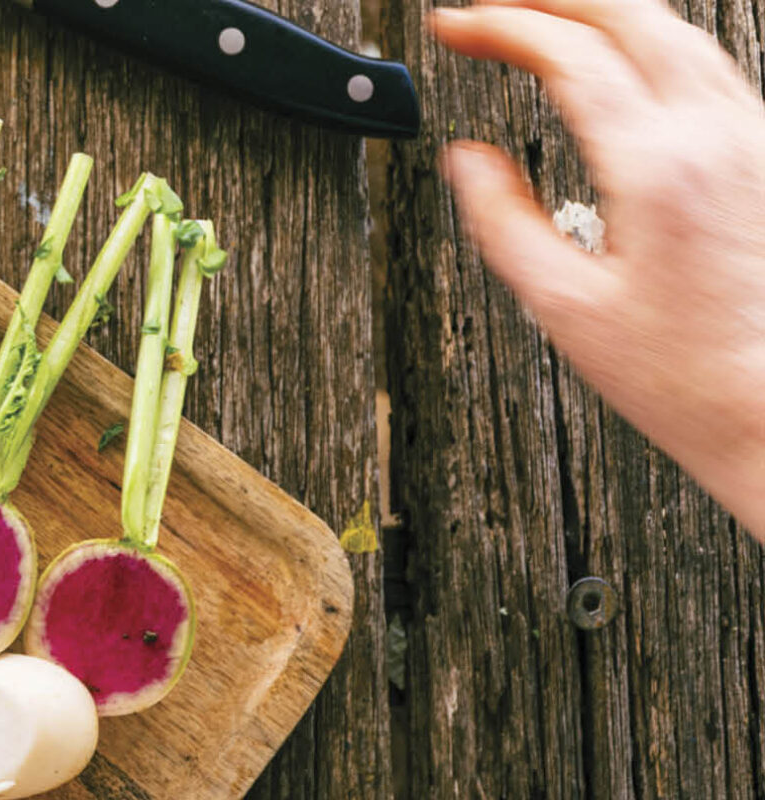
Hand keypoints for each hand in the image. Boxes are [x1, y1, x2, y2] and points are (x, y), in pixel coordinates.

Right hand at [431, 0, 764, 541]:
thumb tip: (468, 162)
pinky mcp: (764, 152)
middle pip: (631, 14)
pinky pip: (708, 63)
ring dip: (606, 8)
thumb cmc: (683, 374)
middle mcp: (713, 134)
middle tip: (493, 4)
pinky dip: (652, 39)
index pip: (568, 54)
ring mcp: (749, 137)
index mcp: (655, 166)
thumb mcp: (563, 307)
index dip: (500, 27)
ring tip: (549, 12)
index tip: (454, 28)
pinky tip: (624, 55)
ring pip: (678, 28)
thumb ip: (504, 222)